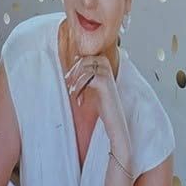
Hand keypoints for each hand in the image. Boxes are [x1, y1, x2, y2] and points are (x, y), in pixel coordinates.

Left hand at [64, 50, 132, 173]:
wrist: (116, 129)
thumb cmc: (105, 114)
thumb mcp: (94, 94)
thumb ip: (88, 81)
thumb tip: (75, 71)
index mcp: (106, 72)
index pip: (91, 56)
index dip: (79, 64)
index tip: (70, 78)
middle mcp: (109, 73)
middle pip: (89, 58)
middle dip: (76, 69)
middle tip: (69, 84)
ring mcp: (108, 79)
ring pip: (88, 66)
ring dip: (76, 79)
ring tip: (73, 93)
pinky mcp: (106, 88)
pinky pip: (90, 77)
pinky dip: (80, 87)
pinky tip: (79, 100)